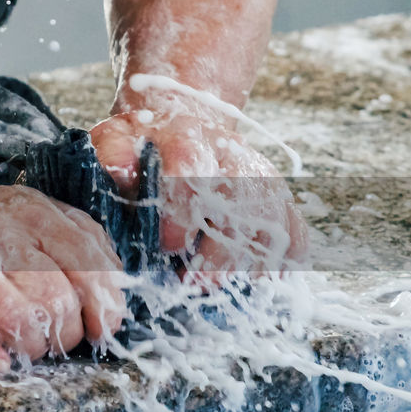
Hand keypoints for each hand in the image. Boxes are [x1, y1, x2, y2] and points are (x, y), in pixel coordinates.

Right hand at [0, 187, 128, 372]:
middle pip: (57, 300)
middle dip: (66, 334)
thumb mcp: (32, 215)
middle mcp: (0, 233)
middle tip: (57, 341)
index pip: (89, 266)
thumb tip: (114, 294)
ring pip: (18, 320)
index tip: (103, 328)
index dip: (104, 307)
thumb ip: (77, 242)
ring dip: (31, 347)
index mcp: (33, 212)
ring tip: (28, 347)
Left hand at [90, 101, 306, 285]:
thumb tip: (118, 171)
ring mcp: (262, 179)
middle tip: (195, 281)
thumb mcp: (119, 137)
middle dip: (219, 250)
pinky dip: (286, 261)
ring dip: (248, 261)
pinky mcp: (280, 200)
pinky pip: (296, 233)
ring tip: (220, 288)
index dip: (184, 210)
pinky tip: (263, 282)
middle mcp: (233, 156)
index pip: (193, 169)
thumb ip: (114, 153)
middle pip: (240, 203)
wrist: (183, 122)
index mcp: (189, 137)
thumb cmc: (144, 142)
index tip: (168, 245)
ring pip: (271, 222)